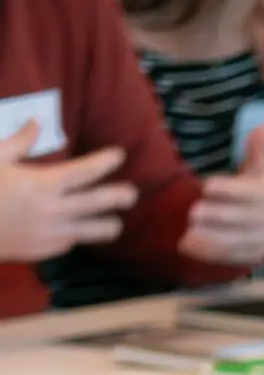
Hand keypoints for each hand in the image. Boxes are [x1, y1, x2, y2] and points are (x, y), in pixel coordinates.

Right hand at [0, 125, 134, 261]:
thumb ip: (19, 142)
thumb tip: (36, 122)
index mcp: (42, 183)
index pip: (84, 172)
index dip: (105, 163)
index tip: (119, 155)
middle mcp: (53, 210)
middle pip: (97, 203)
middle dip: (118, 197)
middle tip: (132, 193)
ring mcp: (50, 234)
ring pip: (91, 232)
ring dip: (107, 226)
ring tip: (116, 224)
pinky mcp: (44, 251)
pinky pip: (69, 243)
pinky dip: (76, 236)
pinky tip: (78, 232)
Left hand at [185, 122, 263, 269]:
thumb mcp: (263, 166)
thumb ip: (259, 147)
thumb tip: (263, 125)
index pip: (246, 193)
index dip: (226, 190)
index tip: (206, 186)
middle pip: (238, 219)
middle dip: (216, 217)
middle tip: (193, 212)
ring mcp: (259, 241)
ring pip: (233, 241)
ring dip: (210, 238)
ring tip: (188, 232)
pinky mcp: (251, 256)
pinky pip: (228, 257)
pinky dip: (207, 253)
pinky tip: (187, 245)